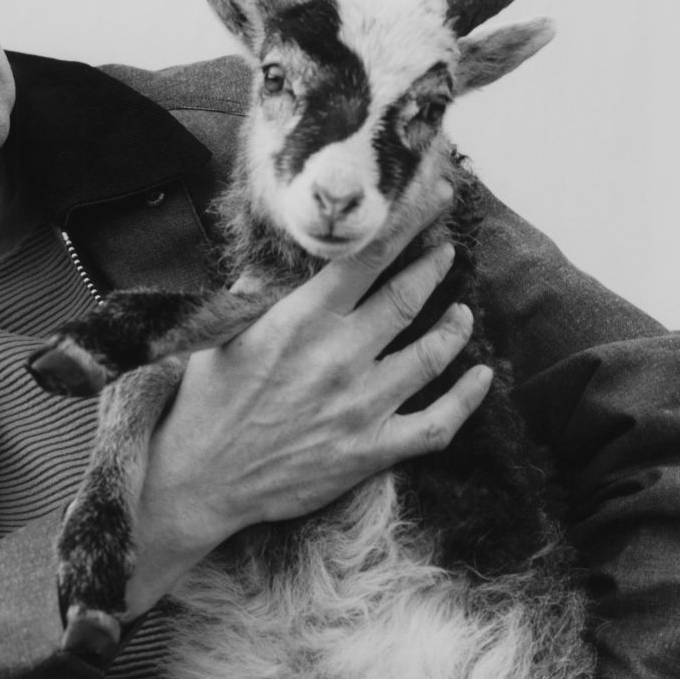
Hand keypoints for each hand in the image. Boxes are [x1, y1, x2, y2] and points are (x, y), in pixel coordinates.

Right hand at [125, 178, 492, 615]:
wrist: (198, 482)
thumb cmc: (205, 404)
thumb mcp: (223, 332)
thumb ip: (261, 288)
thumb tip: (286, 247)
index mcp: (302, 320)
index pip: (369, 255)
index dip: (408, 220)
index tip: (431, 196)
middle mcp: (338, 358)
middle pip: (409, 297)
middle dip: (435, 265)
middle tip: (446, 251)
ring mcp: (360, 407)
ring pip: (431, 354)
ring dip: (454, 327)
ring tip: (461, 313)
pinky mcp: (370, 451)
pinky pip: (437, 424)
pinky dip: (466, 398)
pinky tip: (480, 377)